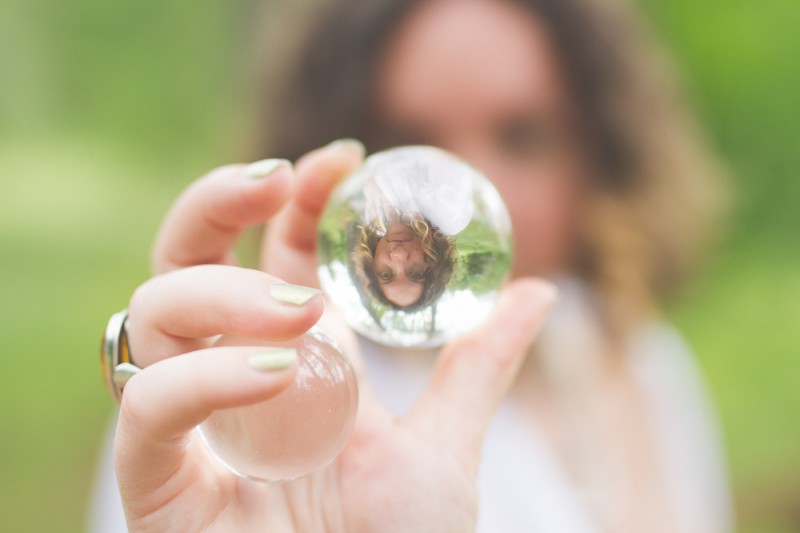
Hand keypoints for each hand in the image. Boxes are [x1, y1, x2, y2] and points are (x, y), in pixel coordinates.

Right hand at [115, 140, 556, 530]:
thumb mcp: (444, 450)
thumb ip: (479, 368)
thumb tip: (539, 291)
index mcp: (290, 358)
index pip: (268, 254)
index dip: (293, 198)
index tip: (342, 160)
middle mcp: (230, 377)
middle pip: (183, 260)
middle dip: (218, 203)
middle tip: (280, 181)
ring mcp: (188, 424)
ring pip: (152, 315)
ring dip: (224, 291)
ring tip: (302, 311)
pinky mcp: (156, 481)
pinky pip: (146, 404)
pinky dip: (201, 376)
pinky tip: (277, 374)